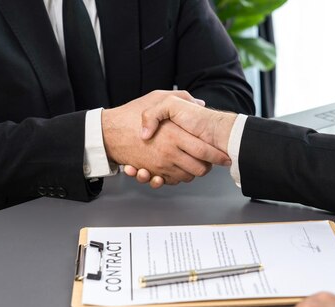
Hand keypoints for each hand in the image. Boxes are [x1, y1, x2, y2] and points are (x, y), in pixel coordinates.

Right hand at [102, 91, 230, 184]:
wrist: (108, 133)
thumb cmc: (131, 114)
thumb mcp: (157, 97)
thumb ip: (181, 98)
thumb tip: (200, 103)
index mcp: (174, 135)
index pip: (205, 151)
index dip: (218, 156)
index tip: (225, 156)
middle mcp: (169, 153)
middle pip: (200, 169)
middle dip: (208, 167)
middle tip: (210, 161)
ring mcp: (161, 165)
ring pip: (188, 177)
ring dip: (193, 172)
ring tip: (193, 162)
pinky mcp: (153, 172)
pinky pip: (173, 181)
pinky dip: (177, 177)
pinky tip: (177, 167)